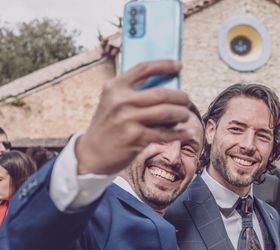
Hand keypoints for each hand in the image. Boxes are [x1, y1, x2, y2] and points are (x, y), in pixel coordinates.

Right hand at [75, 60, 195, 175]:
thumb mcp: (113, 103)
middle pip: (160, 93)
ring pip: (166, 112)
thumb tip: (168, 87)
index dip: (164, 65)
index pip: (144, 68)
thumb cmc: (110, 126)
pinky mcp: (135, 138)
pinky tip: (186, 133)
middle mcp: (121, 101)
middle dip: (180, 97)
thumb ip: (134, 93)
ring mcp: (128, 120)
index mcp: (115, 87)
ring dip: (181, 114)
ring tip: (186, 115)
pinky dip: (179, 134)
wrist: (92, 153)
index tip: (178, 66)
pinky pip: (165, 133)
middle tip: (186, 100)